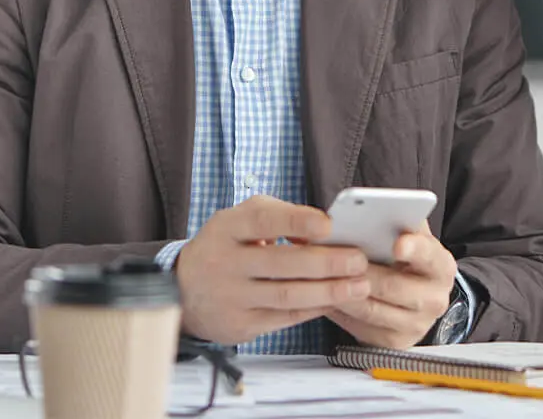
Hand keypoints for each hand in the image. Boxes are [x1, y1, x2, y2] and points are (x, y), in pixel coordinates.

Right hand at [176, 195, 370, 344]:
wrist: (183, 290)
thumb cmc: (227, 244)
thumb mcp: (242, 218)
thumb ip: (281, 216)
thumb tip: (322, 230)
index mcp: (228, 228)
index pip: (263, 221)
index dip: (297, 221)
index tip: (328, 224)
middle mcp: (226, 262)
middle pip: (282, 264)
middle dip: (326, 263)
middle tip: (358, 260)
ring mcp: (232, 297)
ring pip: (287, 295)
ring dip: (329, 291)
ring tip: (359, 284)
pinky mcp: (240, 325)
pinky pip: (284, 317)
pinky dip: (313, 308)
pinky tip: (335, 300)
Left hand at [326, 222, 456, 348]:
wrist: (420, 296)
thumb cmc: (410, 260)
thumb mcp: (412, 237)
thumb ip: (399, 222)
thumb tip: (374, 208)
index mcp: (441, 266)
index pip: (429, 256)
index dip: (414, 249)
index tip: (398, 243)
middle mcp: (434, 299)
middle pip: (393, 286)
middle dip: (362, 272)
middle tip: (336, 258)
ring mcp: (416, 325)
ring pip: (371, 310)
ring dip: (343, 292)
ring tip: (322, 276)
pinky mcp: (395, 343)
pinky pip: (361, 329)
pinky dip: (340, 312)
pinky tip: (326, 295)